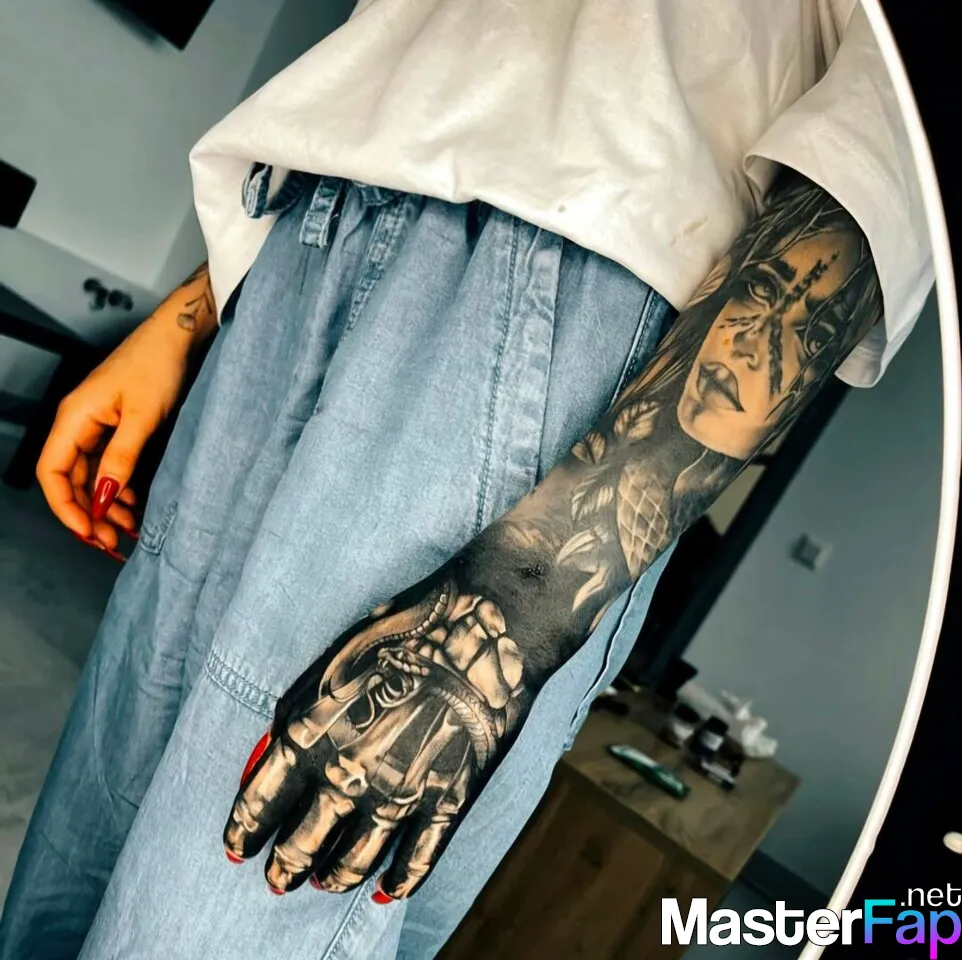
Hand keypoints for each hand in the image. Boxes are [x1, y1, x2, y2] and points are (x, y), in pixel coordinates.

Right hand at [36, 316, 191, 551]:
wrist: (180, 336)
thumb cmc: (158, 365)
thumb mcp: (144, 417)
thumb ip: (121, 459)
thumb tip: (104, 498)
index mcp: (75, 418)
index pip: (54, 473)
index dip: (66, 507)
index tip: (89, 532)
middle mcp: (80, 423)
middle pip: (73, 480)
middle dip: (90, 514)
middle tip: (112, 543)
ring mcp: (99, 425)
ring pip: (93, 476)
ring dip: (107, 505)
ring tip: (129, 531)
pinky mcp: (119, 427)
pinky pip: (111, 465)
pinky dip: (121, 488)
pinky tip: (136, 507)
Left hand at [223, 571, 530, 899]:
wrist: (479, 628)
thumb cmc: (400, 635)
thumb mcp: (331, 667)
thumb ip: (294, 717)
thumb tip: (266, 761)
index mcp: (309, 737)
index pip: (260, 805)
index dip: (244, 833)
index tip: (237, 848)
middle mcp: (347, 776)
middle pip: (301, 845)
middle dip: (284, 868)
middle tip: (278, 880)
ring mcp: (400, 796)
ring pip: (354, 864)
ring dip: (332, 880)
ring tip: (324, 884)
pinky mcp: (447, 803)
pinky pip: (417, 863)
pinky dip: (398, 884)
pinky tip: (385, 891)